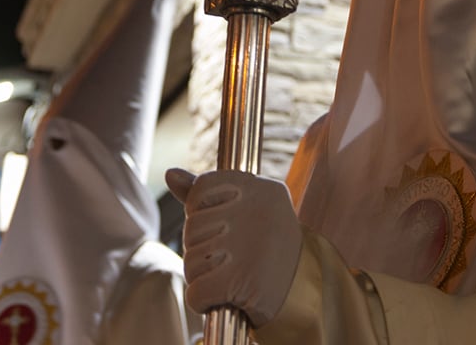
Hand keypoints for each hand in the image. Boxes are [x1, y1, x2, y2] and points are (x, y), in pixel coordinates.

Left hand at [165, 168, 302, 328]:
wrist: (305, 295)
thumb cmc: (268, 249)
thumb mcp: (246, 211)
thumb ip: (206, 193)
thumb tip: (170, 174)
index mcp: (261, 189)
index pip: (202, 188)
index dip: (202, 211)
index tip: (224, 227)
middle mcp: (255, 212)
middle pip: (192, 228)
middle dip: (203, 249)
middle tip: (234, 259)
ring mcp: (247, 246)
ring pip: (191, 261)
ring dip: (203, 277)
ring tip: (233, 278)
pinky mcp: (239, 281)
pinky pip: (195, 292)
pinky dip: (204, 301)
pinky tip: (226, 298)